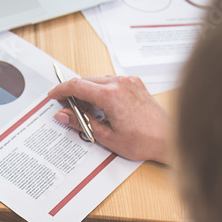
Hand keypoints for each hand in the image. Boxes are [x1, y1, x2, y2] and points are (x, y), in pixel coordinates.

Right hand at [48, 75, 172, 164]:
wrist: (168, 139)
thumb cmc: (143, 141)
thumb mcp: (106, 136)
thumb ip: (81, 122)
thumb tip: (63, 115)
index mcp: (111, 95)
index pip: (77, 85)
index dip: (61, 90)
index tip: (53, 96)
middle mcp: (120, 83)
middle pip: (86, 80)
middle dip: (73, 92)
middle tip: (66, 108)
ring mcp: (129, 81)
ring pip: (98, 80)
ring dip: (88, 92)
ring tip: (86, 112)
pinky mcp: (135, 83)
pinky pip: (111, 82)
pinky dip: (102, 91)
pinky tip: (102, 107)